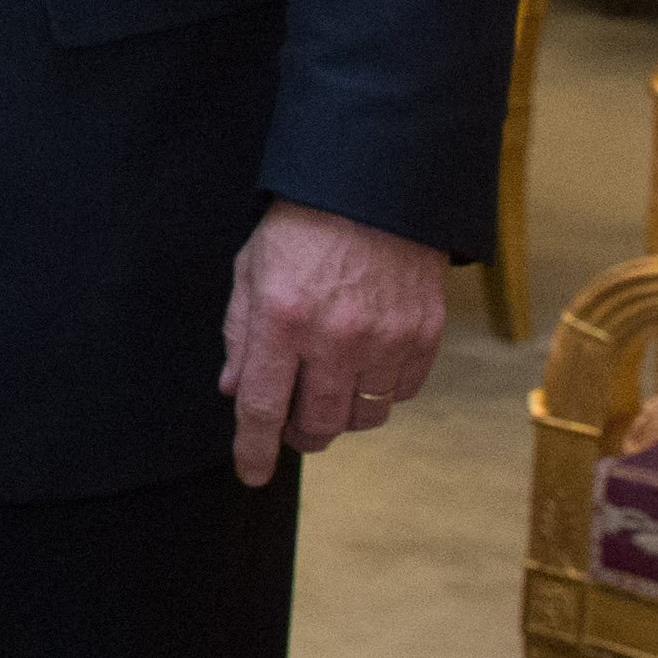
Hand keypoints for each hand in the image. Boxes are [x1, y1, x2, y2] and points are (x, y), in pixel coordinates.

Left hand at [221, 200, 449, 485]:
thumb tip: (233, 389)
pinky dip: (382, 392)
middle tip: (294, 421)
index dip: (254, 450)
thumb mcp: (252, 269)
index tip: (251, 473)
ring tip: (331, 386)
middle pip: (318, 425)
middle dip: (300, 435)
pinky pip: (402, 393)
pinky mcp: (423, 334)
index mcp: (282, 319)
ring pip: (363, 417)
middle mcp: (335, 337)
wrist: (375, 183)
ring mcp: (385, 338)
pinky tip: (367, 365)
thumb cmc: (304, 224)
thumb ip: (240, 333)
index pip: (262, 408)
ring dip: (342, 414)